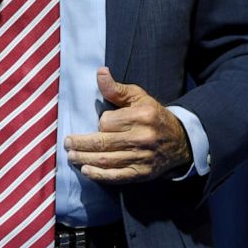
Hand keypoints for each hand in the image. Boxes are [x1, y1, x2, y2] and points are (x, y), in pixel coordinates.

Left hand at [64, 68, 191, 183]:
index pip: (107, 122)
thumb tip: (100, 72)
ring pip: (106, 160)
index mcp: (141, 116)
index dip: (100, 123)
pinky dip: (99, 174)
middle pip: (103, 142)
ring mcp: (142, 158)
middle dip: (81, 143)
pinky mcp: (142, 173)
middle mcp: (142, 138)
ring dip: (84, 159)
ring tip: (71, 156)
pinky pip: (117, 176)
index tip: (100, 124)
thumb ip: (116, 88)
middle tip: (67, 143)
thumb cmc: (153, 116)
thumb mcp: (138, 97)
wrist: (180, 141)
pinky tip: (86, 171)